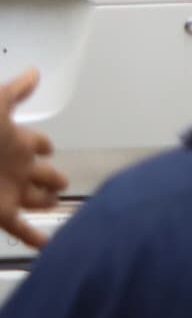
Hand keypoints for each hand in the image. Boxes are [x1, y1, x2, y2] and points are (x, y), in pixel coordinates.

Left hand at [1, 70, 64, 248]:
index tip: (48, 146)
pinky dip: (36, 238)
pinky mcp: (2, 213)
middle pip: (41, 172)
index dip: (44, 144)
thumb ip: (16, 90)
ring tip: (56, 205)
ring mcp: (10, 191)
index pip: (38, 142)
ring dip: (47, 202)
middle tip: (60, 181)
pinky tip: (47, 245)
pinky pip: (22, 228)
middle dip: (52, 176)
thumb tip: (33, 72)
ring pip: (37, 198)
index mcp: (16, 141)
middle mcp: (15, 167)